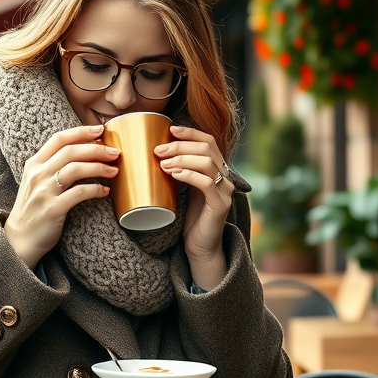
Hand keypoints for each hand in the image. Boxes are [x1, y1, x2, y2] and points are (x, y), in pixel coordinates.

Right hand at [4, 125, 118, 268]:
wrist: (19, 239)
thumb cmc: (34, 208)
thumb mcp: (37, 182)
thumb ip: (53, 166)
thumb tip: (85, 152)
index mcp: (34, 164)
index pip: (59, 139)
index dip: (81, 132)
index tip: (101, 129)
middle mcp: (37, 174)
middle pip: (71, 151)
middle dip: (97, 148)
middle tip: (115, 152)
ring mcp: (44, 191)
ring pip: (75, 169)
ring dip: (99, 167)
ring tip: (114, 170)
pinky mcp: (53, 209)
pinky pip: (79, 193)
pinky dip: (95, 189)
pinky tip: (105, 191)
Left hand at [155, 125, 233, 288]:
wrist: (200, 247)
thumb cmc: (189, 218)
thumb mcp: (182, 189)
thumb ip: (177, 171)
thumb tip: (153, 154)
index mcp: (216, 170)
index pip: (208, 141)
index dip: (190, 132)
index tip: (169, 129)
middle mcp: (224, 177)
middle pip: (206, 149)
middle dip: (180, 146)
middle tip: (158, 150)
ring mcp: (224, 191)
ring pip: (207, 163)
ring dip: (182, 158)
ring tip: (163, 163)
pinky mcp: (220, 205)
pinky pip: (206, 183)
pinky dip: (189, 175)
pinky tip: (174, 174)